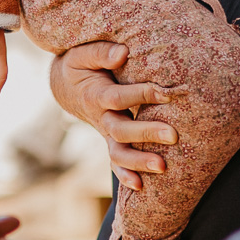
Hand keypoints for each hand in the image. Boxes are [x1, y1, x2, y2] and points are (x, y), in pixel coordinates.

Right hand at [48, 42, 174, 191]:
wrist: (65, 86)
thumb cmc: (79, 64)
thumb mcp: (83, 52)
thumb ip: (102, 52)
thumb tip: (123, 53)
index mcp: (95, 94)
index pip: (118, 97)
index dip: (142, 94)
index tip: (166, 94)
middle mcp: (100, 117)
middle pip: (121, 130)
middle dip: (147, 133)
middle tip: (173, 135)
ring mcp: (105, 132)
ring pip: (119, 152)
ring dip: (140, 161)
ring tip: (163, 166)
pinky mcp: (110, 140)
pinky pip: (115, 162)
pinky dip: (125, 176)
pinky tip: (141, 187)